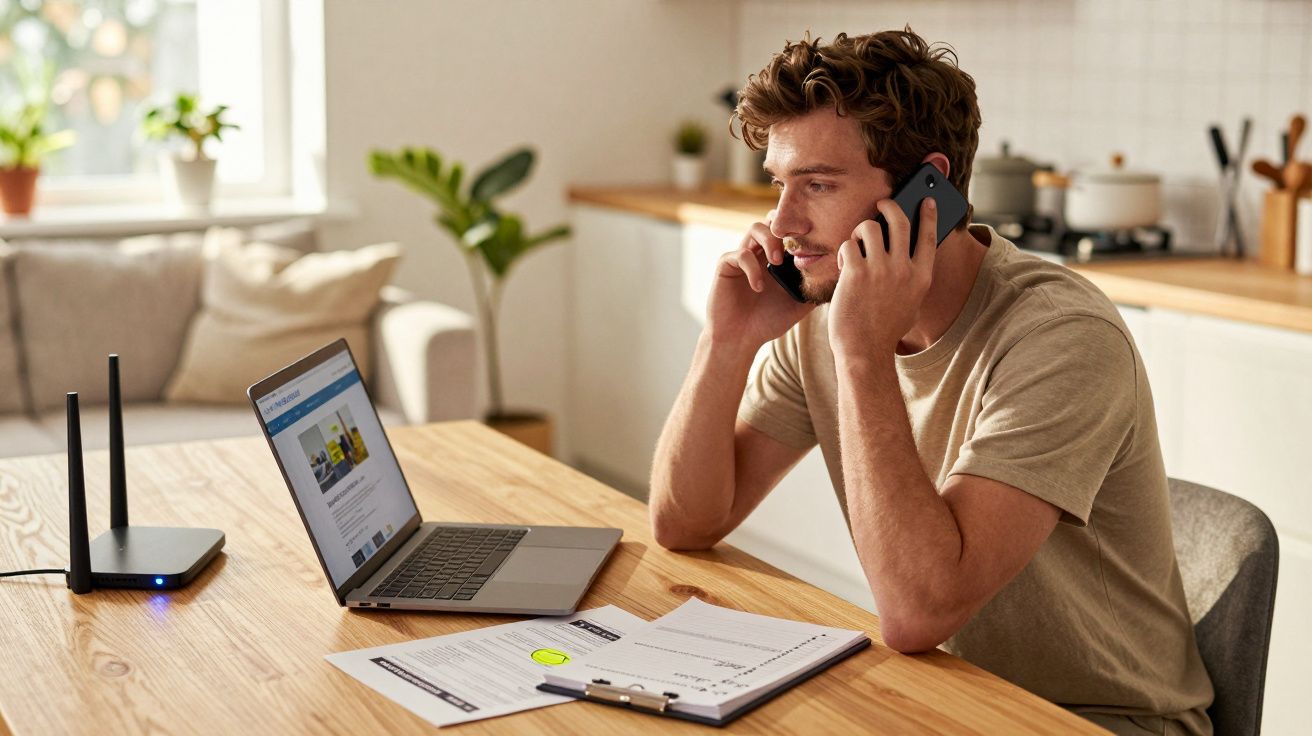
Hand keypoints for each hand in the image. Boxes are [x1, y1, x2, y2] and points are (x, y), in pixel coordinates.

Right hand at [706, 209, 814, 349]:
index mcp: (776, 258)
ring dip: (770, 241)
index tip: (816, 240)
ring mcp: (741, 257)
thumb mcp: (798, 305)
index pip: (789, 231)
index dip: (801, 231)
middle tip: (797, 246)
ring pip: (755, 228)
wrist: (739, 339)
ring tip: (777, 262)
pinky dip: (752, 268)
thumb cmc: (767, 322)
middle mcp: (759, 252)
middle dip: (786, 229)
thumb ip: (813, 288)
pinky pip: (740, 254)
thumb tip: (840, 279)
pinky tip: (758, 287)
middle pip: (773, 220)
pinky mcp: (726, 265)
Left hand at [829, 197, 936, 358]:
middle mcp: (903, 269)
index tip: (927, 200)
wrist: (864, 351)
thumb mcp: (909, 303)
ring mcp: (880, 270)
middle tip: (882, 204)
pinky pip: (849, 245)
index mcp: (921, 278)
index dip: (929, 215)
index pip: (929, 237)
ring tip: (856, 244)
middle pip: (899, 221)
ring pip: (870, 227)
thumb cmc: (884, 330)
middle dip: (890, 206)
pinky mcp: (856, 272)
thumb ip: (909, 278)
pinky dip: (845, 252)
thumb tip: (902, 251)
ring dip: (861, 230)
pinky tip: (844, 266)